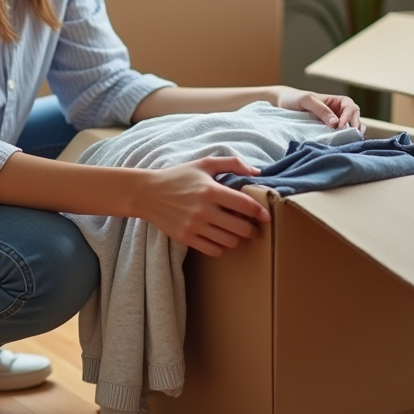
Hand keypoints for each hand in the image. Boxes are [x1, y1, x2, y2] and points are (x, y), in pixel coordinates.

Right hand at [134, 156, 270, 256]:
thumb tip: (257, 171)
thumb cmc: (178, 176)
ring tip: (235, 232)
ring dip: (237, 238)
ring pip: (229, 241)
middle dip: (251, 229)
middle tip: (252, 227)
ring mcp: (194, 226)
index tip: (266, 216)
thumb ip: (232, 164)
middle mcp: (204, 210)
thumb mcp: (204, 164)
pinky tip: (220, 238)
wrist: (147, 193)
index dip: (260, 212)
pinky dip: (221, 247)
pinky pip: (213, 250)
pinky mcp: (186, 237)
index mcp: (211, 190)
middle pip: (241, 228)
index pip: (244, 205)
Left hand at [273, 86, 362, 130]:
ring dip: (354, 132)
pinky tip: (343, 142)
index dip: (348, 116)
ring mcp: (336, 121)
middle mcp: (339, 110)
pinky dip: (347, 137)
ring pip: (353, 126)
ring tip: (350, 139)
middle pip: (355, 117)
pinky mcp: (331, 131)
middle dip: (355, 125)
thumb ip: (321, 109)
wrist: (282, 104)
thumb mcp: (307, 100)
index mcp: (336, 100)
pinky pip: (343, 134)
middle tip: (348, 135)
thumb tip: (335, 122)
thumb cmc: (294, 99)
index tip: (340, 125)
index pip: (350, 107)